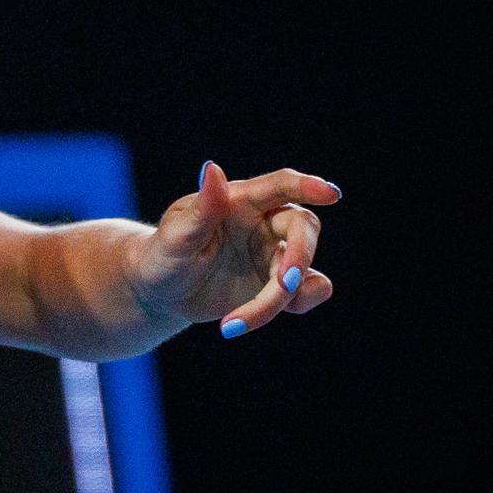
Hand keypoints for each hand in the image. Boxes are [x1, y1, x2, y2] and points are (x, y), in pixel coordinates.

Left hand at [130, 162, 340, 338]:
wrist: (160, 293)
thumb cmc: (162, 255)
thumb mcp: (175, 237)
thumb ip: (200, 209)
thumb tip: (212, 169)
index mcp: (240, 201)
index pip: (280, 185)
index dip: (307, 186)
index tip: (331, 195)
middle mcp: (265, 223)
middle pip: (304, 228)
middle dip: (300, 256)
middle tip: (284, 284)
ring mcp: (274, 254)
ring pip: (302, 271)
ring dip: (280, 298)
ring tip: (232, 323)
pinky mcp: (278, 284)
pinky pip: (305, 292)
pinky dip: (296, 306)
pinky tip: (252, 320)